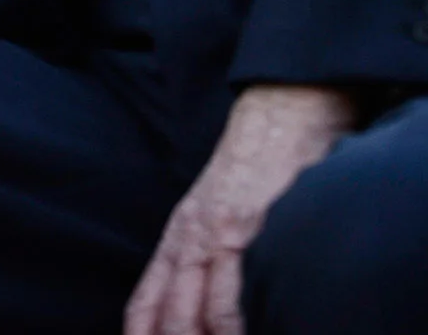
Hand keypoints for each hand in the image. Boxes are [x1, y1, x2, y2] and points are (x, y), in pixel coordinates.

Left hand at [124, 84, 354, 334]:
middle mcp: (190, 239)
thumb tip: (208, 306)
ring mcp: (217, 237)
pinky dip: (233, 331)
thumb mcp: (216, 208)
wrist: (280, 114)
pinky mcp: (248, 231)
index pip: (147, 300)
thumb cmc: (256, 165)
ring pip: (195, 316)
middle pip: (168, 317)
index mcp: (180, 236)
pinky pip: (232, 298)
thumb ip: (207, 255)